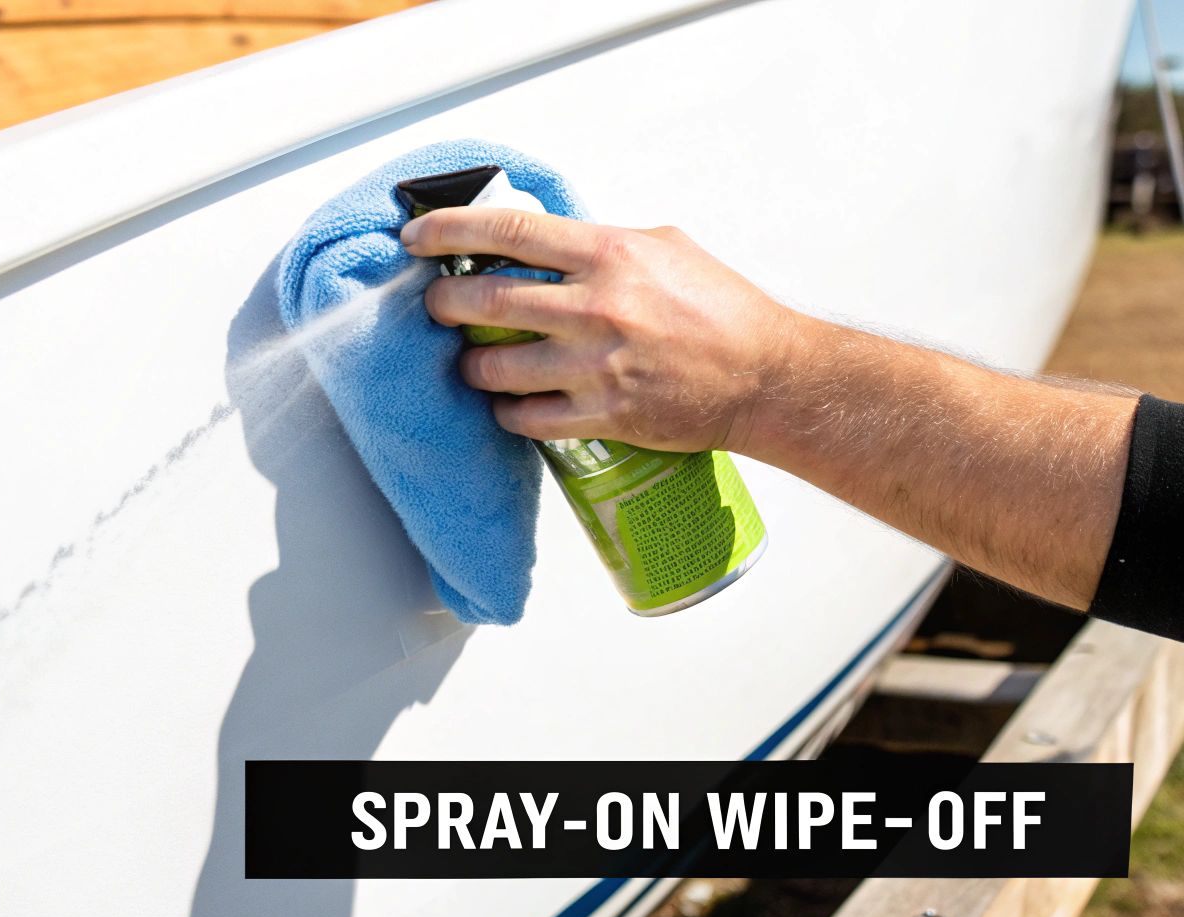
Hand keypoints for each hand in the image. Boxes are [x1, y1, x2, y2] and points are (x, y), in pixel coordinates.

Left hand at [402, 207, 803, 451]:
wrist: (766, 377)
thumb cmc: (723, 310)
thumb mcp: (665, 248)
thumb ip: (603, 243)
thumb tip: (550, 240)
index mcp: (611, 255)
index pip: (508, 233)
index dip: (449, 230)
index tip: (417, 238)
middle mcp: (598, 308)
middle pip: (486, 301)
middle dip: (445, 305)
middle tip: (437, 309)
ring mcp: (599, 366)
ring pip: (497, 367)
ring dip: (472, 366)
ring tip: (474, 362)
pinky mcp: (607, 416)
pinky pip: (529, 418)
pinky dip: (508, 411)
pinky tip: (509, 404)